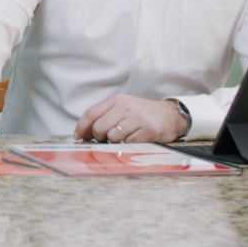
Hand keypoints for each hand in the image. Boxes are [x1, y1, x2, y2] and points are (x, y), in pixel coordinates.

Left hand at [73, 95, 187, 143]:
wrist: (169, 115)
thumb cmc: (141, 115)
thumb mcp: (122, 108)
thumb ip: (104, 116)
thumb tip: (83, 133)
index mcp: (116, 100)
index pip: (90, 113)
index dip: (81, 127)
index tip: (78, 137)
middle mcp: (125, 106)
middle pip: (98, 127)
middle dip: (99, 137)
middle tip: (107, 138)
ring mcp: (137, 118)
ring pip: (112, 137)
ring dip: (115, 142)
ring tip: (124, 137)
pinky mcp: (148, 130)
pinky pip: (127, 144)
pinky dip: (128, 146)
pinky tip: (135, 139)